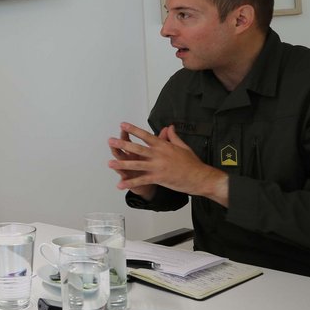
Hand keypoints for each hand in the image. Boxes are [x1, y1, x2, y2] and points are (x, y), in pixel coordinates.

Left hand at [108, 122, 228, 205]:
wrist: (200, 177)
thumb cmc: (192, 162)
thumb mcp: (183, 146)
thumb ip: (173, 137)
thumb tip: (169, 127)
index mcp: (163, 146)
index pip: (146, 135)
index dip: (133, 130)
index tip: (122, 125)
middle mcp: (159, 155)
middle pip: (137, 148)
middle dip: (123, 144)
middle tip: (110, 141)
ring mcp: (158, 167)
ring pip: (136, 164)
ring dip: (122, 164)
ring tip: (109, 163)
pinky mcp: (158, 178)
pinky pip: (142, 180)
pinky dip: (130, 183)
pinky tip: (120, 185)